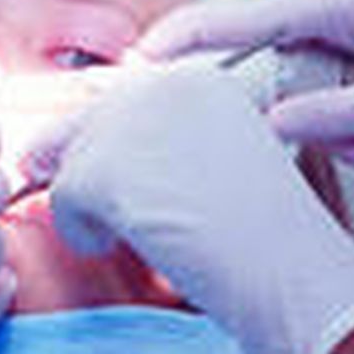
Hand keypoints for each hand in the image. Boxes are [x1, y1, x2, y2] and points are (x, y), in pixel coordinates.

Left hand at [34, 66, 353, 353]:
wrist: (292, 275)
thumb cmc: (267, 236)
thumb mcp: (219, 158)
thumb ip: (163, 141)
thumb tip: (86, 147)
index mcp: (197, 78)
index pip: (121, 98)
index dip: (110, 144)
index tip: (117, 179)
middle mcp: (161, 85)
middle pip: (85, 122)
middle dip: (87, 170)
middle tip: (101, 214)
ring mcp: (130, 123)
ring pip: (70, 160)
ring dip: (88, 204)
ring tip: (129, 236)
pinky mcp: (103, 168)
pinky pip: (61, 198)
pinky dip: (79, 232)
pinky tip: (115, 248)